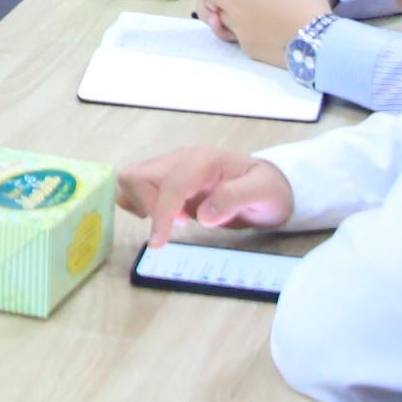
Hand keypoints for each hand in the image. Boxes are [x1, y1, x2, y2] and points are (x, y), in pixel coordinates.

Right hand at [114, 145, 293, 241]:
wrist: (269, 185)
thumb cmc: (267, 190)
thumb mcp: (262, 194)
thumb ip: (234, 199)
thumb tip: (204, 216)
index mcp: (204, 160)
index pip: (170, 185)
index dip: (161, 214)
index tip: (159, 243)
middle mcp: (182, 158)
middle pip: (137, 176)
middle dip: (147, 206)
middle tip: (178, 225)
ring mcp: (171, 167)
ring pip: (131, 179)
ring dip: (142, 204)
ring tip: (173, 220)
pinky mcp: (166, 178)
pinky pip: (137, 186)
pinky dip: (141, 204)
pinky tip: (166, 215)